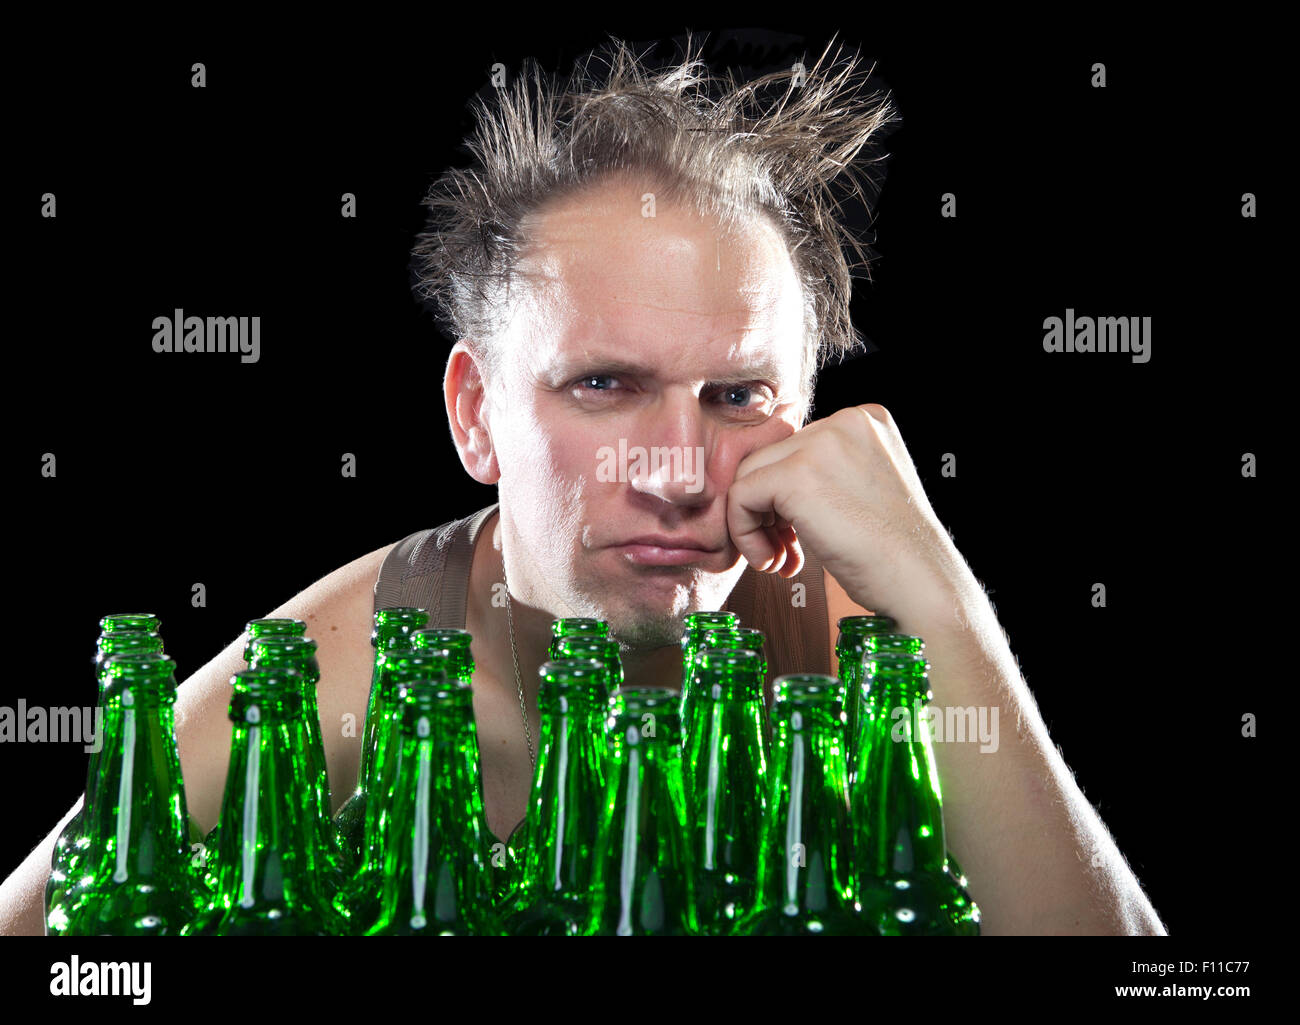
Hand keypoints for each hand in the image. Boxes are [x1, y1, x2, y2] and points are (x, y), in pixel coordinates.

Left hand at [726, 404, 959, 618]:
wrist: (919, 581)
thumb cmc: (894, 552)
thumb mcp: (862, 491)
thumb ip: (825, 473)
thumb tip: (765, 483)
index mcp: (865, 420)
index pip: (795, 448)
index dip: (788, 497)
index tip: (799, 535)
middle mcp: (844, 419)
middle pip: (770, 459)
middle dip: (770, 511)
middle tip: (786, 551)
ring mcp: (821, 443)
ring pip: (749, 475)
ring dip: (755, 524)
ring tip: (780, 559)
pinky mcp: (796, 475)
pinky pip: (740, 496)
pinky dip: (745, 534)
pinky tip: (772, 561)